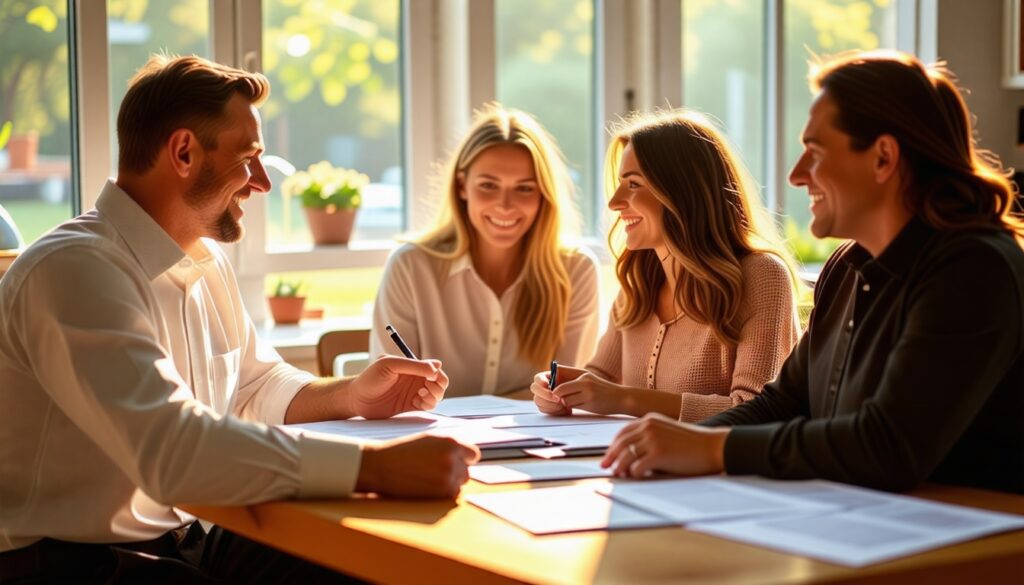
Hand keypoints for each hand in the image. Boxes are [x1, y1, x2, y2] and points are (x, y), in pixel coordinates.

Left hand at [346, 356, 448, 418]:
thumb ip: (413, 365)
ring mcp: (414, 393)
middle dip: (439, 384)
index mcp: (412, 366)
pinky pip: (429, 405)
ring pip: (437, 394)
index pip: (434, 367)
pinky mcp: (411, 406)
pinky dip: (429, 404)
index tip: (430, 377)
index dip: (437, 372)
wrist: (356, 399)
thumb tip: (436, 368)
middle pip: (440, 381)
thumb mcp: (390, 365)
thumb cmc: (370, 378)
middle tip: (427, 387)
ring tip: (420, 394)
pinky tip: (417, 402)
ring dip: (435, 394)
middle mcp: (415, 379)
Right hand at [356, 434, 479, 497]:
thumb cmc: (401, 452)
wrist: (380, 465)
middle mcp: (453, 457)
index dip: (463, 460)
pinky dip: (442, 495)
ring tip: (427, 480)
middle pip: (466, 472)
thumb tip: (469, 457)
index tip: (454, 464)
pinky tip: (425, 488)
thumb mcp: (428, 440)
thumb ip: (449, 447)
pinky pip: (451, 496)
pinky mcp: (442, 491)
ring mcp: (448, 474)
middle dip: (454, 474)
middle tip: (432, 474)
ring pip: (459, 484)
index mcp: (450, 441)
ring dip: (448, 485)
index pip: (473, 455)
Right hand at [530, 366, 585, 414]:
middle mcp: (546, 387)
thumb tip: (554, 381)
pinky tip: (566, 410)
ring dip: (550, 405)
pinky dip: (554, 411)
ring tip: (565, 406)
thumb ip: (567, 377)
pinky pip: (545, 410)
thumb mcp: (581, 376)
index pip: (538, 378)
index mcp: (551, 376)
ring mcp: (546, 398)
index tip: (548, 386)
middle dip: (545, 395)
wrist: (596, 396)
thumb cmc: (588, 384)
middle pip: (535, 389)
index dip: (540, 382)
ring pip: (538, 401)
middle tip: (559, 400)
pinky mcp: (550, 408)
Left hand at [550, 368, 628, 414]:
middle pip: (560, 391)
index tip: (555, 393)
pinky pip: (574, 406)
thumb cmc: (603, 391)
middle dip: (558, 398)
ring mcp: (587, 392)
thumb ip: (575, 383)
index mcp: (583, 375)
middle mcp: (584, 381)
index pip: (559, 378)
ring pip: (565, 400)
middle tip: (562, 401)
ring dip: (566, 404)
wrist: (621, 398)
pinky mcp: (590, 403)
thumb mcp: (590, 381)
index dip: (554, 388)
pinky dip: (573, 408)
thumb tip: (555, 390)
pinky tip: (581, 406)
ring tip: (574, 403)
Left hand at [601, 413, 728, 477]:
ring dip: (619, 467)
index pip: (623, 432)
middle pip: (620, 443)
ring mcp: (653, 439)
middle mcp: (648, 426)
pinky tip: (636, 477)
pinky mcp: (659, 454)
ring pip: (626, 456)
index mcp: (649, 419)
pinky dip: (633, 474)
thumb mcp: (667, 432)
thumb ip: (650, 437)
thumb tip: (631, 454)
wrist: (713, 446)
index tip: (608, 456)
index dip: (613, 445)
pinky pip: (637, 467)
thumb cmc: (692, 443)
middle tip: (604, 467)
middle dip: (610, 456)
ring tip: (618, 475)